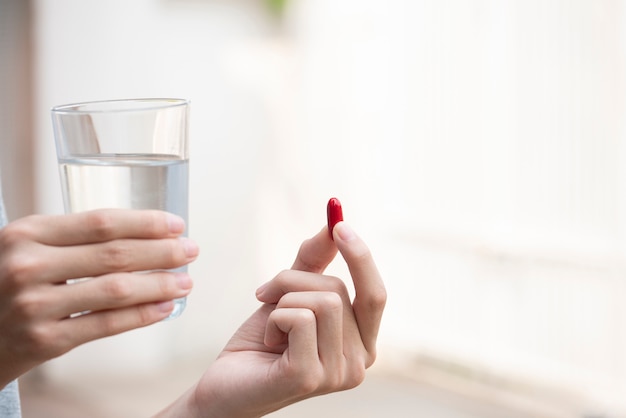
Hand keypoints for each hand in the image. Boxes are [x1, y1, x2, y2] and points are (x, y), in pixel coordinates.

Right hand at [0, 209, 197, 387]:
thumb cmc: (9, 282)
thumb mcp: (28, 247)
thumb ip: (72, 238)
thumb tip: (145, 234)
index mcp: (28, 233)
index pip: (102, 222)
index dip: (146, 223)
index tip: (177, 224)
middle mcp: (28, 265)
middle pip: (115, 254)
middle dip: (162, 252)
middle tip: (191, 251)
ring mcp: (34, 305)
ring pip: (116, 290)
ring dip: (159, 284)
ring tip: (185, 282)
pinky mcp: (43, 341)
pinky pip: (105, 325)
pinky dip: (141, 316)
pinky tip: (164, 308)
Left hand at [157, 222, 385, 417]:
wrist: (226, 382)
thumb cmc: (262, 341)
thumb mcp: (290, 294)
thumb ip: (315, 262)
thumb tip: (334, 223)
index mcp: (363, 343)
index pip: (376, 294)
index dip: (361, 257)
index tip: (338, 224)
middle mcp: (359, 363)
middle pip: (338, 290)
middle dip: (294, 280)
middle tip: (266, 292)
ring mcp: (337, 374)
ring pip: (321, 301)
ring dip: (282, 302)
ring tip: (271, 326)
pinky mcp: (309, 378)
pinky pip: (298, 318)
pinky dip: (274, 319)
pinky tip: (267, 341)